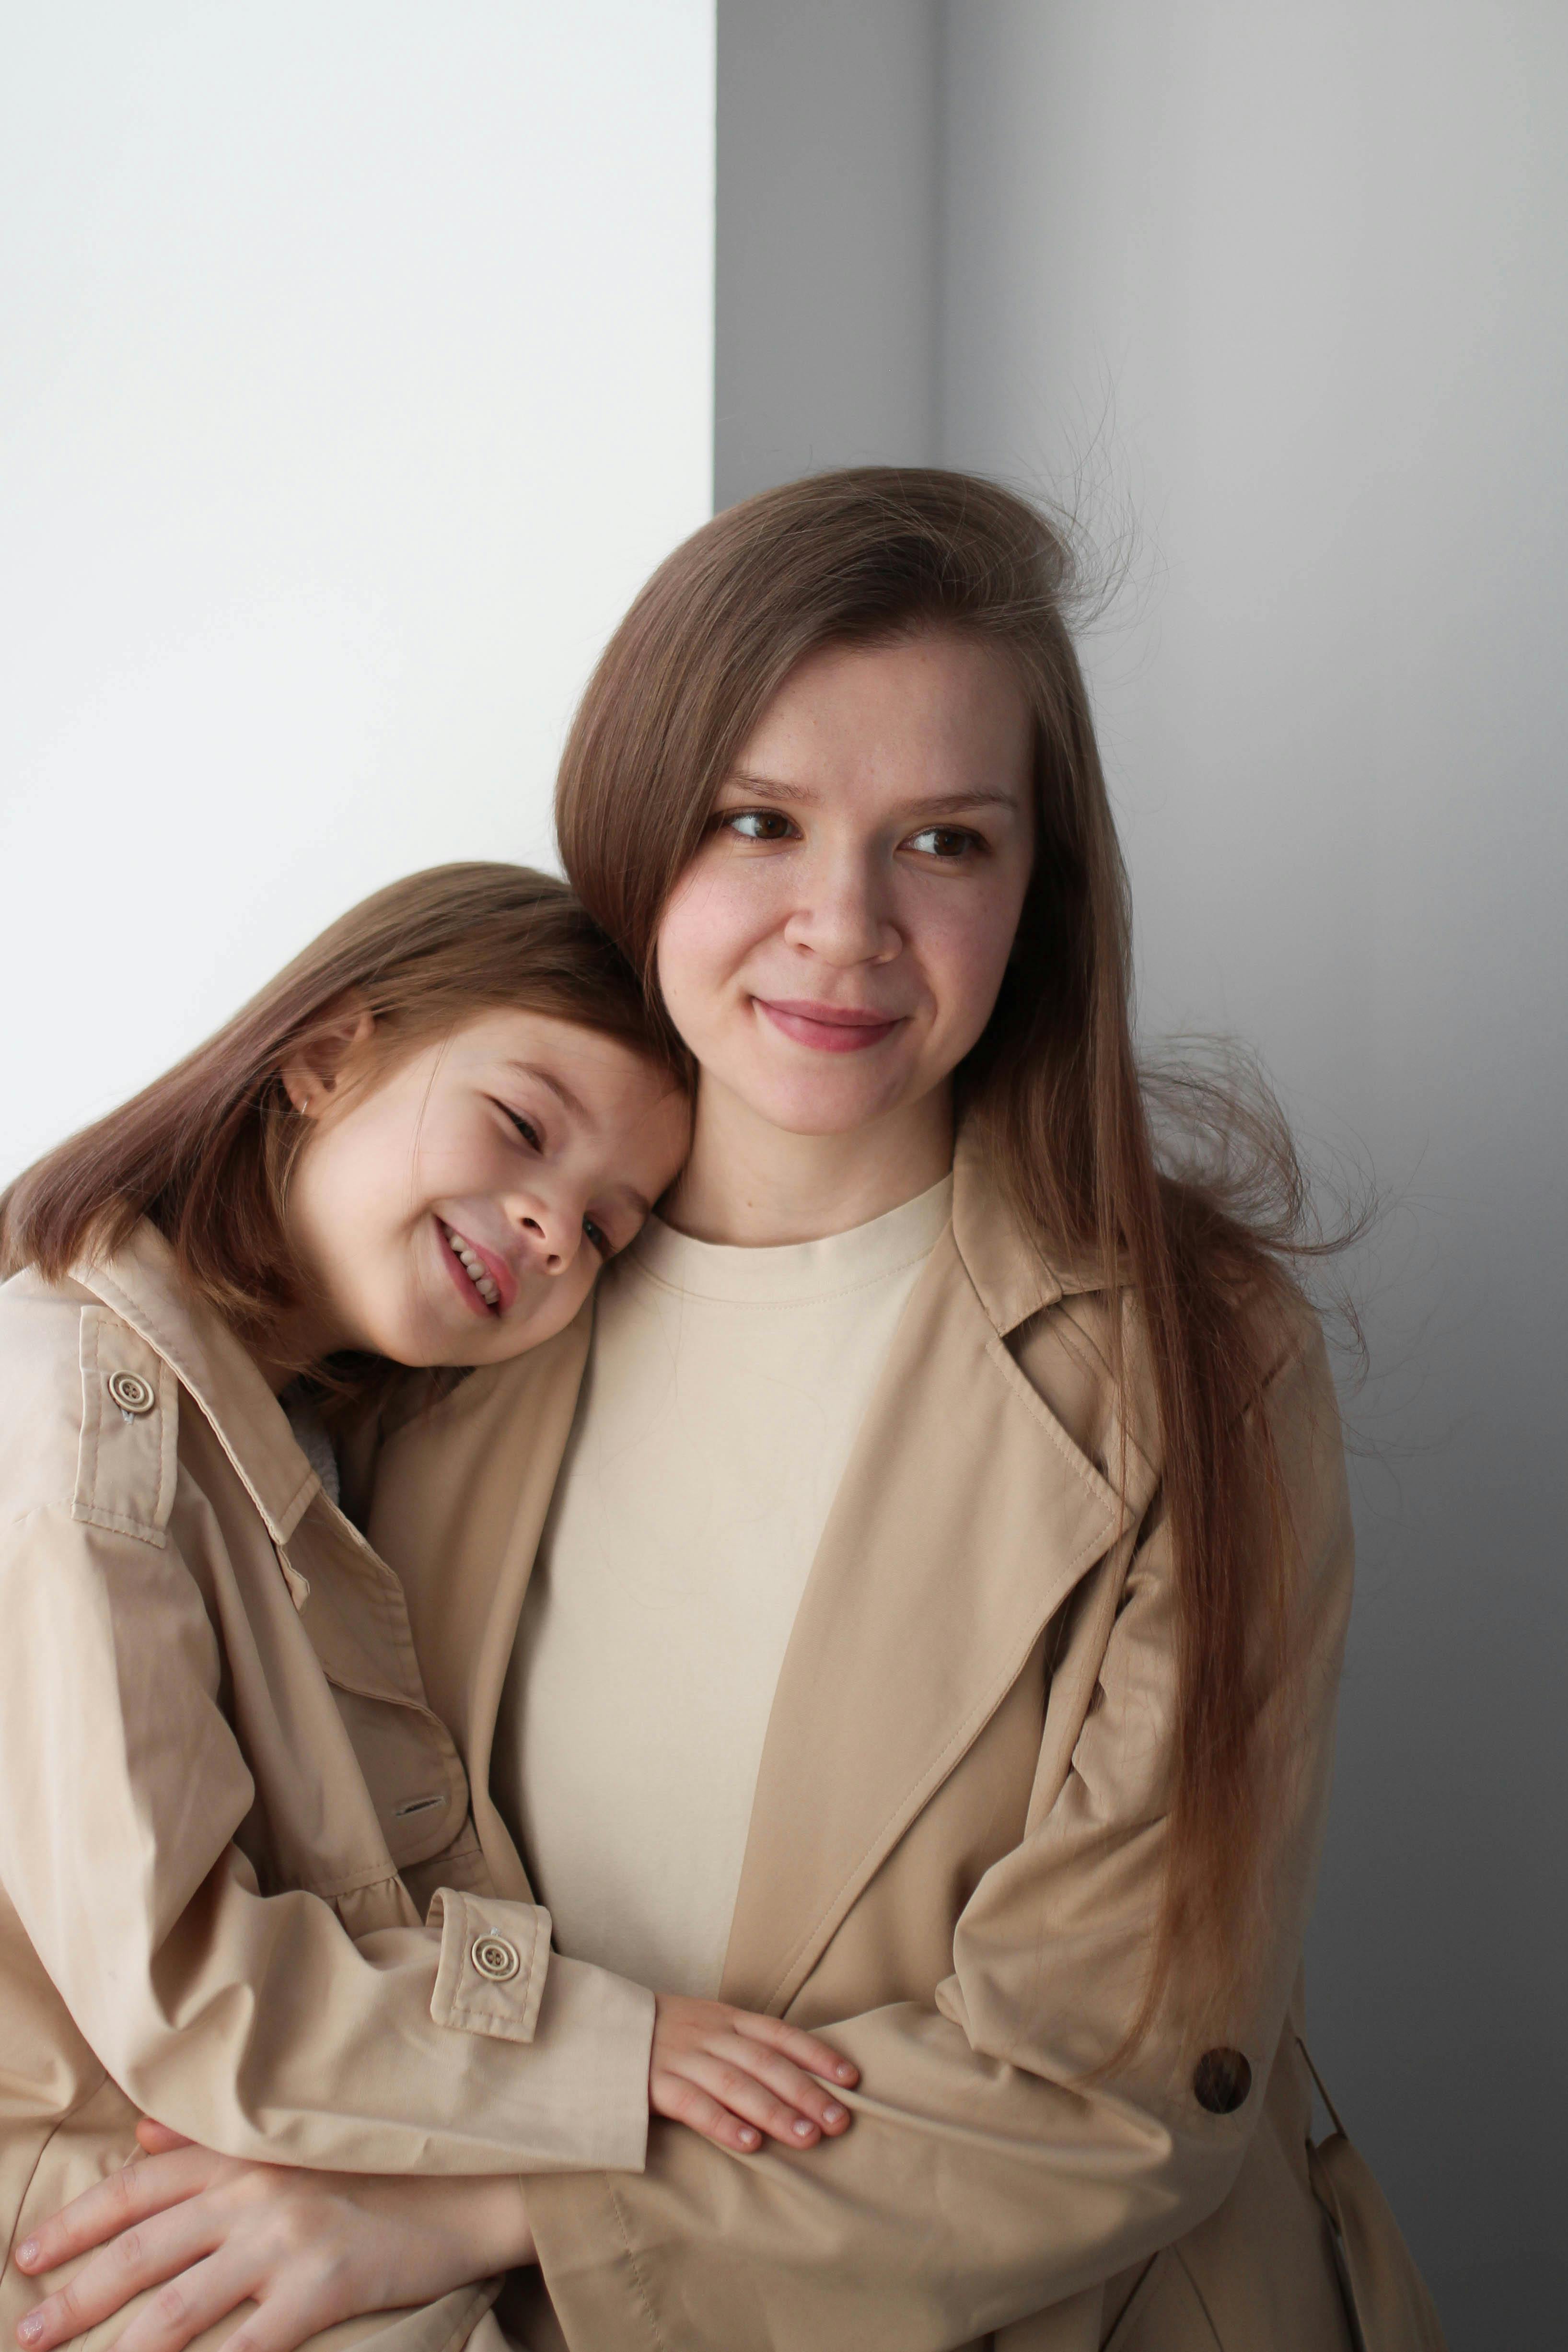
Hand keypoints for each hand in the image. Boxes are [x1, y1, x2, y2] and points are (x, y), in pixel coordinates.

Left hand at [14, 2123, 532, 2351]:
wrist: (473, 2176)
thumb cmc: (382, 2157)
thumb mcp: (296, 2132)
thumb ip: (213, 2133)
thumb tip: (141, 2134)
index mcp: (244, 2151)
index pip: (139, 2186)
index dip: (77, 2222)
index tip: (26, 2256)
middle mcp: (254, 2190)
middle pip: (143, 2249)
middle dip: (74, 2296)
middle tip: (25, 2334)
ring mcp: (287, 2240)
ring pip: (178, 2307)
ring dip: (118, 2349)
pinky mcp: (324, 2286)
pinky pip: (246, 2349)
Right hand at [649, 1995, 857, 2154]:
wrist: (601, 2025)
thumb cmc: (666, 2032)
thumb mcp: (709, 2023)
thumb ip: (746, 2044)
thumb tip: (800, 2074)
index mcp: (728, 2018)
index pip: (781, 2034)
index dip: (817, 2055)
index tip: (851, 2079)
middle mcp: (711, 2035)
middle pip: (766, 2063)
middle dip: (806, 2092)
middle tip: (839, 2121)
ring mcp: (682, 2058)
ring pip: (736, 2084)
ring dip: (775, 2112)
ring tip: (807, 2138)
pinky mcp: (654, 2084)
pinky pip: (693, 2104)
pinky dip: (723, 2123)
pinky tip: (749, 2145)